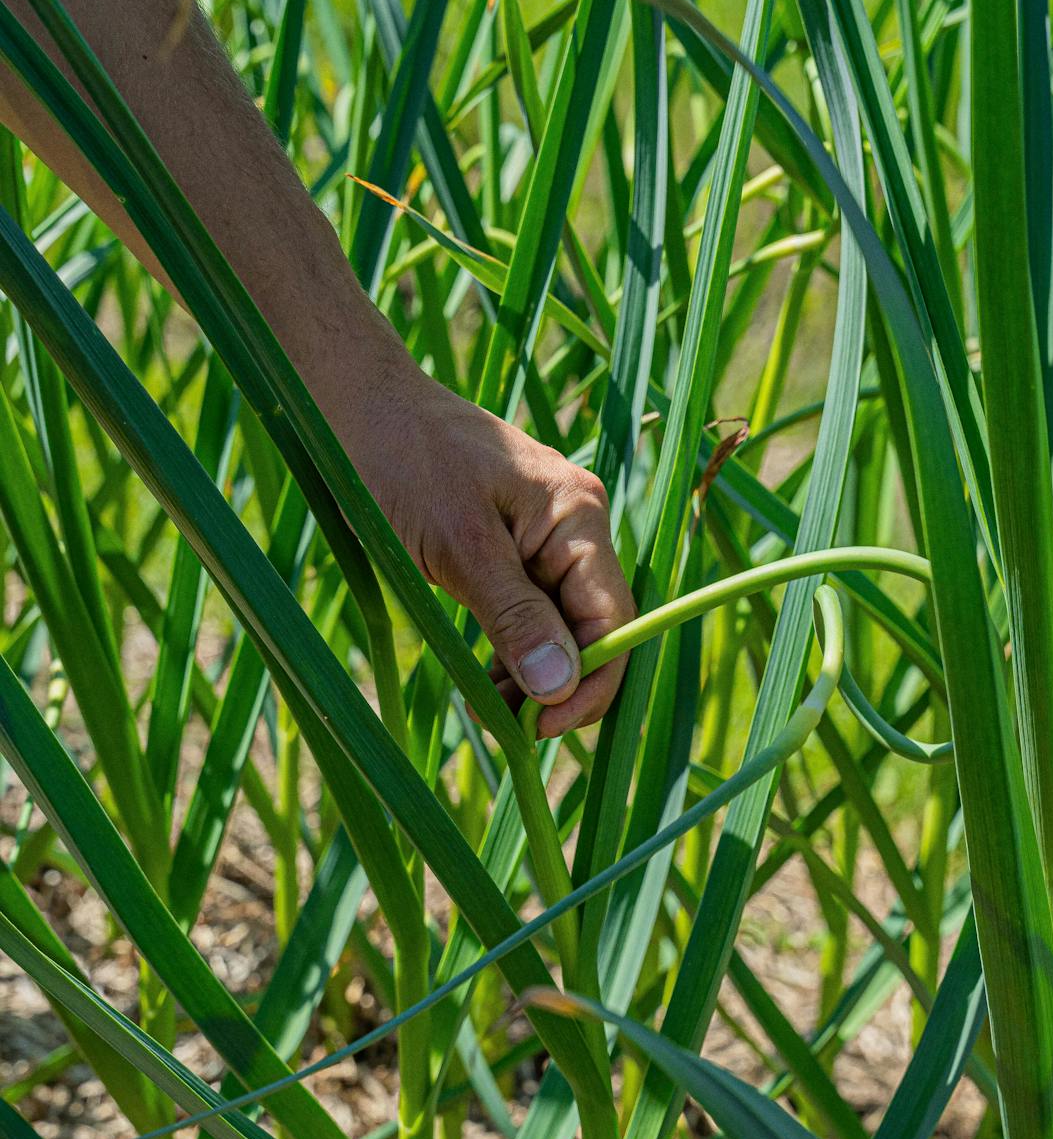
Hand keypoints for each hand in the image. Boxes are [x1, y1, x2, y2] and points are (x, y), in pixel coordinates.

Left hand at [340, 354, 635, 739]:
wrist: (354, 407)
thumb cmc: (402, 463)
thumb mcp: (458, 546)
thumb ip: (514, 615)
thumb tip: (560, 686)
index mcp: (577, 514)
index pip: (613, 618)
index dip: (590, 682)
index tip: (542, 730)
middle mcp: (575, 525)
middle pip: (594, 628)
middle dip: (561, 686)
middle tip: (512, 731)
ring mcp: (545, 538)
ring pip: (562, 628)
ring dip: (535, 678)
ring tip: (488, 711)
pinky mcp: (513, 550)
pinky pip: (532, 614)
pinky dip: (514, 654)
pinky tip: (487, 684)